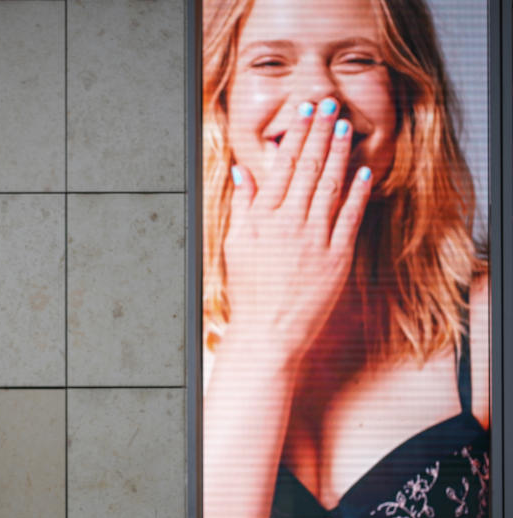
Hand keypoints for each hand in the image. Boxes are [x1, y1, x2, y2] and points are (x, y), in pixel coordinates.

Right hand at [223, 98, 371, 360]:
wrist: (268, 332)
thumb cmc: (249, 291)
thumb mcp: (235, 245)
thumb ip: (243, 206)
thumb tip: (243, 172)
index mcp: (263, 218)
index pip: (282, 166)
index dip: (296, 134)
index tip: (305, 111)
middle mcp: (289, 223)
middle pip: (309, 168)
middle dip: (320, 132)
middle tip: (330, 104)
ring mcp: (315, 239)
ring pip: (330, 186)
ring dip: (339, 153)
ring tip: (346, 127)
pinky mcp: (337, 257)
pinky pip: (349, 218)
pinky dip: (357, 193)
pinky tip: (363, 171)